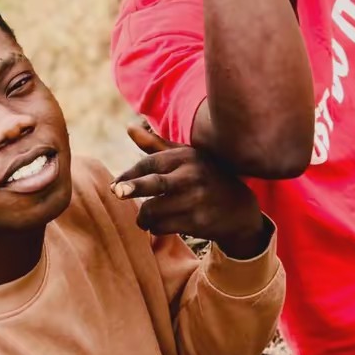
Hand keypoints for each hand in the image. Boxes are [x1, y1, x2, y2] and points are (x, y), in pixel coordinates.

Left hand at [113, 125, 268, 258]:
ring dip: (143, 216)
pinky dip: (155, 227)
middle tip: (116, 192)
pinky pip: (164, 226)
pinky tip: (159, 224)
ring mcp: (196, 199)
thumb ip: (155, 145)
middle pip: (155, 182)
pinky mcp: (198, 222)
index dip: (129, 174)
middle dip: (133, 187)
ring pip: (155, 210)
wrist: (239, 208)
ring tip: (145, 216)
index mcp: (186, 156)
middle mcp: (191, 176)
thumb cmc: (204, 176)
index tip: (114, 185)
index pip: (150, 162)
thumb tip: (128, 127)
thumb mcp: (185, 156)